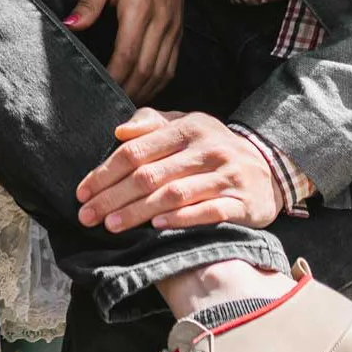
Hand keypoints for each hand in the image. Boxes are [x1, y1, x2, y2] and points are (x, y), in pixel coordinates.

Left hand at [65, 0, 184, 101]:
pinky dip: (158, 83)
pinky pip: (171, 65)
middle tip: (107, 106)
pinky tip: (143, 89)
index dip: (114, 77)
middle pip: (146, 69)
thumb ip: (89, 2)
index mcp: (140, 6)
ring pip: (161, 72)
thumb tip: (70, 26)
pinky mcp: (179, 30)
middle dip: (127, 91)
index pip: (127, 54)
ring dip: (143, 92)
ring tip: (123, 104)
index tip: (98, 91)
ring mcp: (173, 27)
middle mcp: (161, 21)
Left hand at [76, 110, 282, 234]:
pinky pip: (208, 211)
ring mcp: (225, 175)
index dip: (105, 172)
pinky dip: (181, 219)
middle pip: (149, 175)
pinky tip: (157, 227)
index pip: (136, 151)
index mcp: (186, 128)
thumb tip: (119, 130)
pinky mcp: (242, 203)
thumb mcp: (186, 126)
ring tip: (112, 226)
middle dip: (113, 197)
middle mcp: (205, 149)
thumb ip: (151, 124)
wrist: (268, 166)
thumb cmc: (213, 147)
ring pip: (174, 194)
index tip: (82, 192)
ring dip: (138, 212)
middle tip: (87, 216)